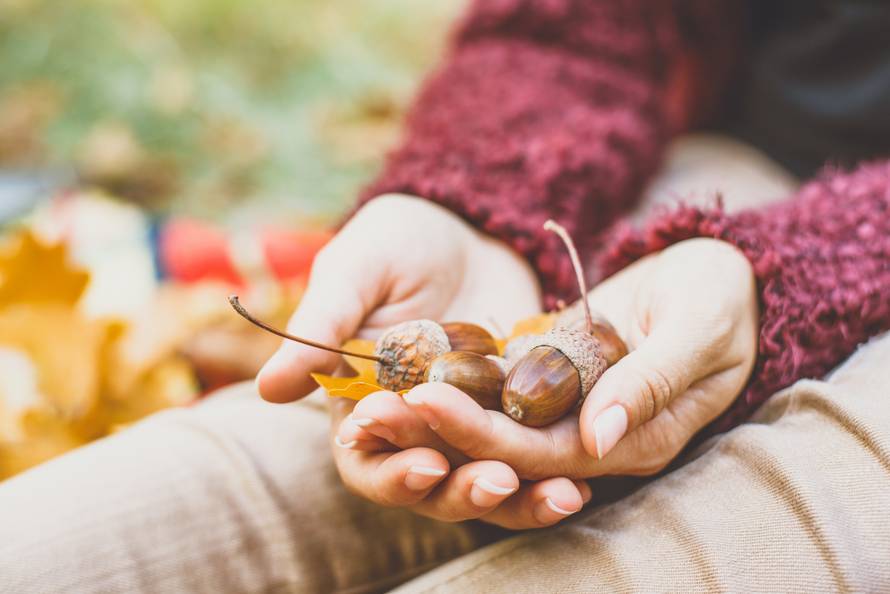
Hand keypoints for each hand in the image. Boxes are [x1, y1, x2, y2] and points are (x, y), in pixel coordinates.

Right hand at [257, 195, 589, 527]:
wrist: (469, 222)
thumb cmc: (397, 240)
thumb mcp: (357, 271)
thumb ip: (322, 326)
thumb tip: (267, 387)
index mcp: (362, 404)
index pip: (366, 461)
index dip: (390, 473)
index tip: (424, 464)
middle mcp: (417, 428)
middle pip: (432, 486)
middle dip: (463, 492)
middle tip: (497, 482)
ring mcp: (472, 424)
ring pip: (488, 480)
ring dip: (520, 497)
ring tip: (560, 495)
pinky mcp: (521, 413)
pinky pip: (536, 452)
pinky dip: (557, 469)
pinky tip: (587, 476)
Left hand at [340, 237, 758, 481]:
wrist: (718, 272)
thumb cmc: (722, 296)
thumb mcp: (698, 328)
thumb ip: (652, 381)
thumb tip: (599, 438)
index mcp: (638, 438)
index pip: (548, 452)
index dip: (485, 434)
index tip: (427, 403)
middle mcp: (596, 436)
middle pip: (509, 446)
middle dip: (443, 429)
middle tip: (378, 406)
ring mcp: (572, 409)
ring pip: (496, 422)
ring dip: (438, 413)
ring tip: (376, 396)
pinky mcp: (554, 378)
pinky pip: (499, 389)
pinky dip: (456, 383)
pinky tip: (406, 369)